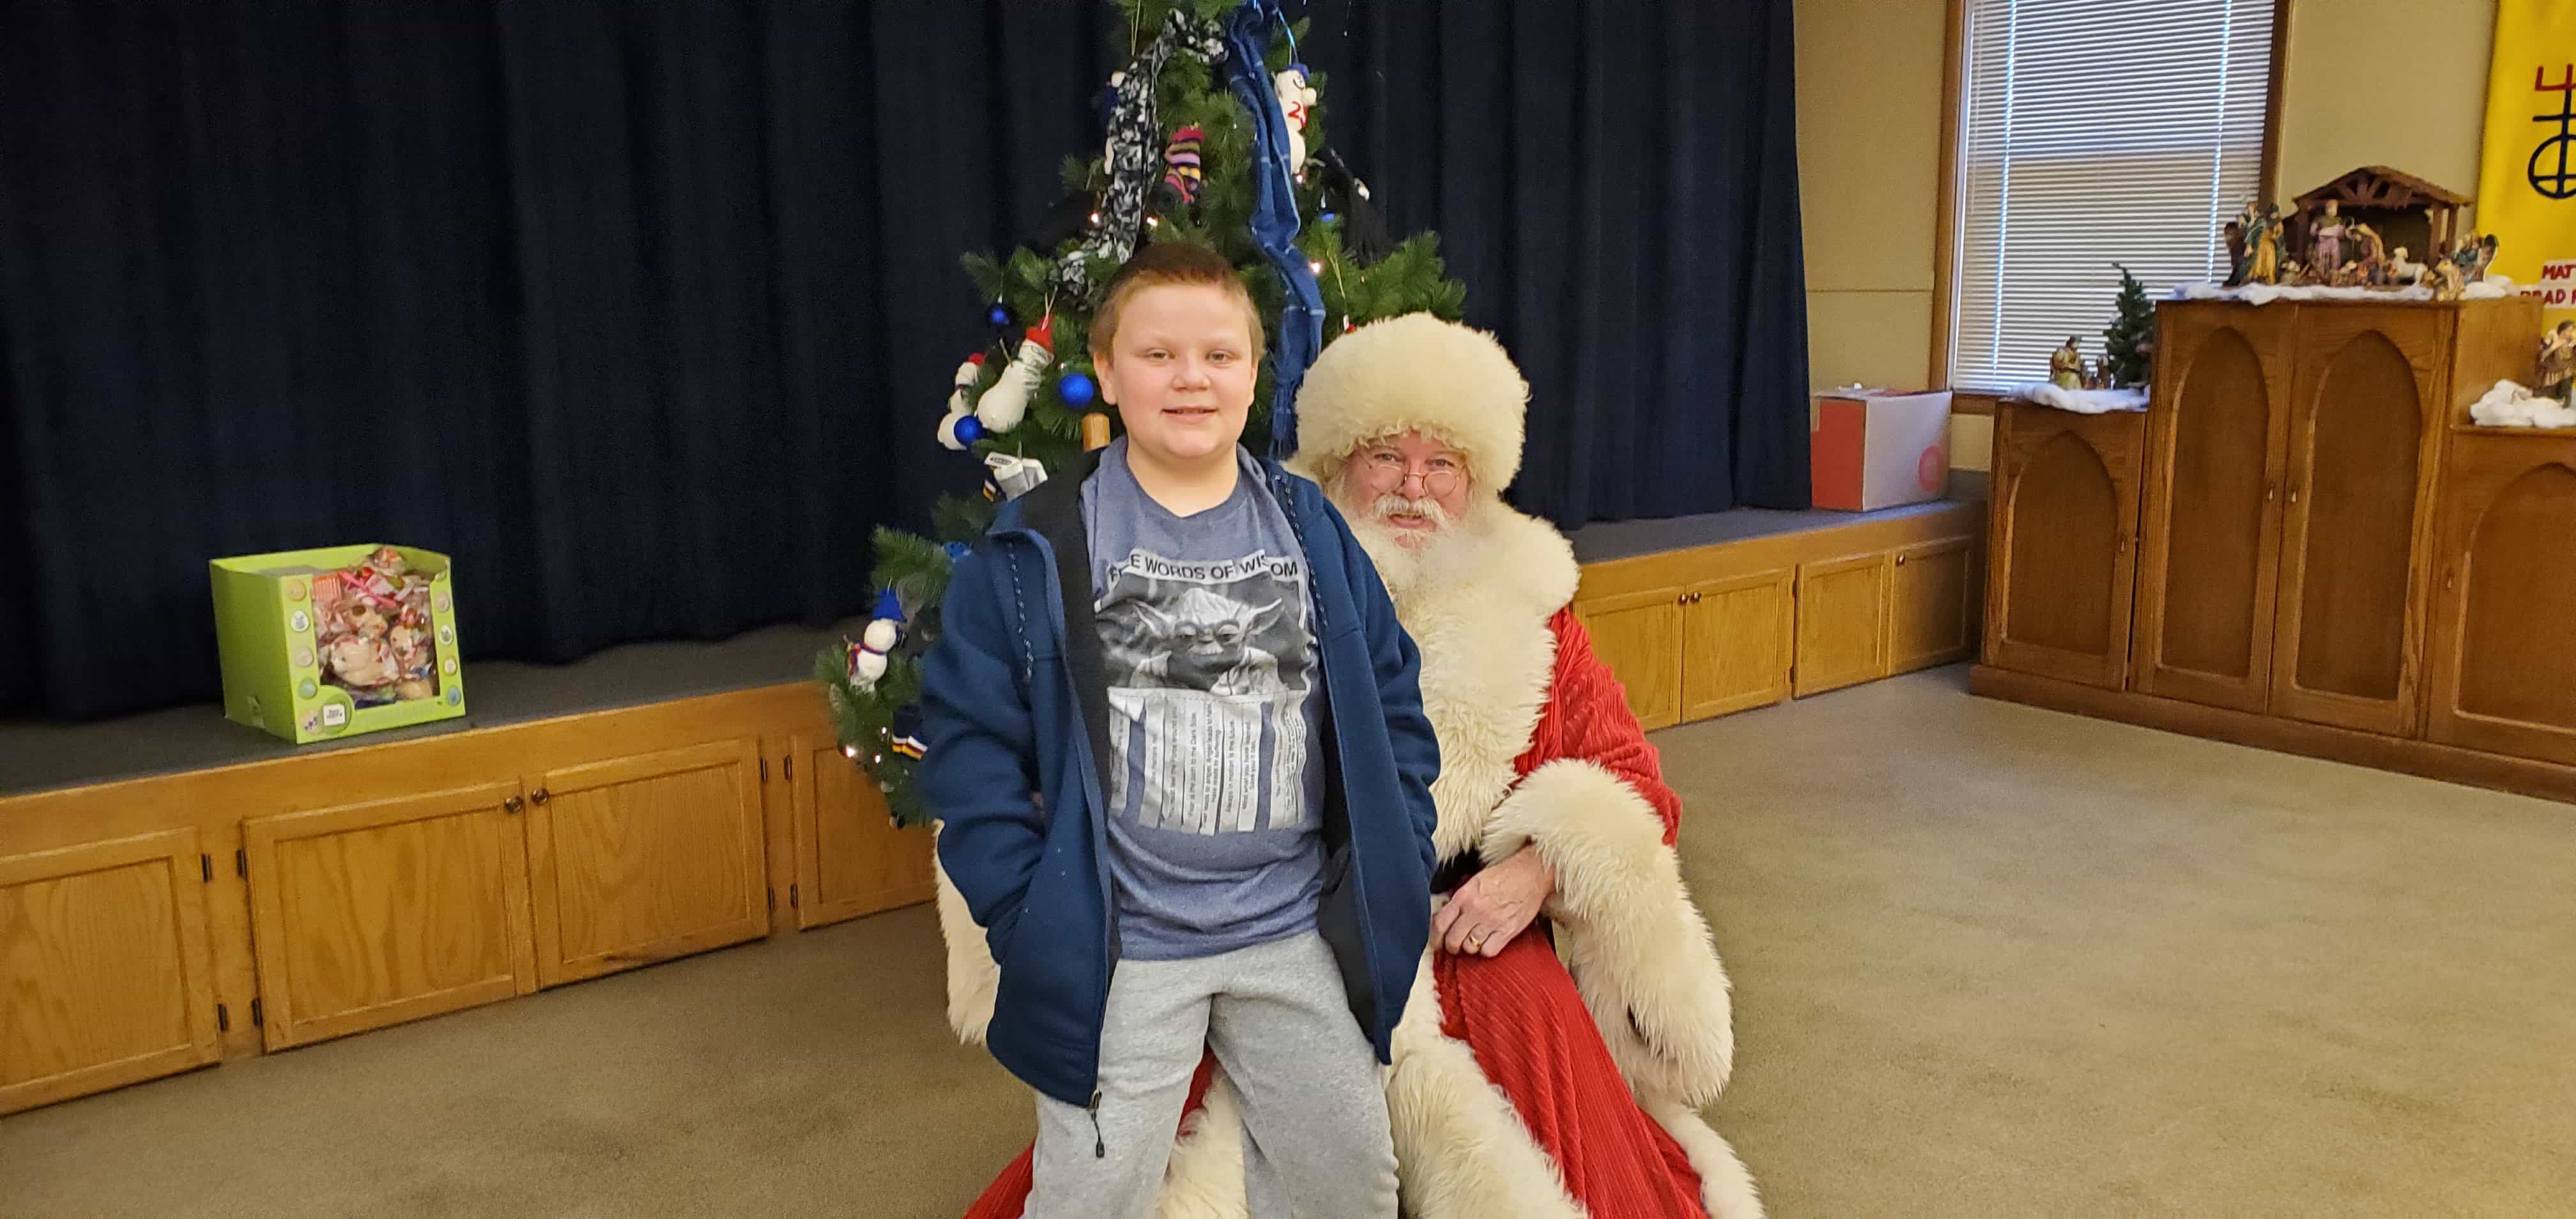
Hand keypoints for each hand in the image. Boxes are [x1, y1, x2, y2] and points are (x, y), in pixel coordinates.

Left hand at [1433, 846, 1554, 956]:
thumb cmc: (1504, 875)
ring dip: (1468, 948)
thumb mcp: (1474, 880)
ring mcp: (1491, 922)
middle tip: (1453, 946)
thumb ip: (1460, 898)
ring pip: (1469, 948)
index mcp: (1464, 896)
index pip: (1440, 923)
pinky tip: (1487, 942)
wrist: (1531, 873)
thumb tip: (1446, 913)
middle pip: (1453, 940)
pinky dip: (1485, 951)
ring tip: (1472, 942)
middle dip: (1450, 946)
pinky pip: (1488, 951)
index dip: (1435, 938)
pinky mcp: (1507, 931)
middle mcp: (1475, 910)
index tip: (1436, 943)